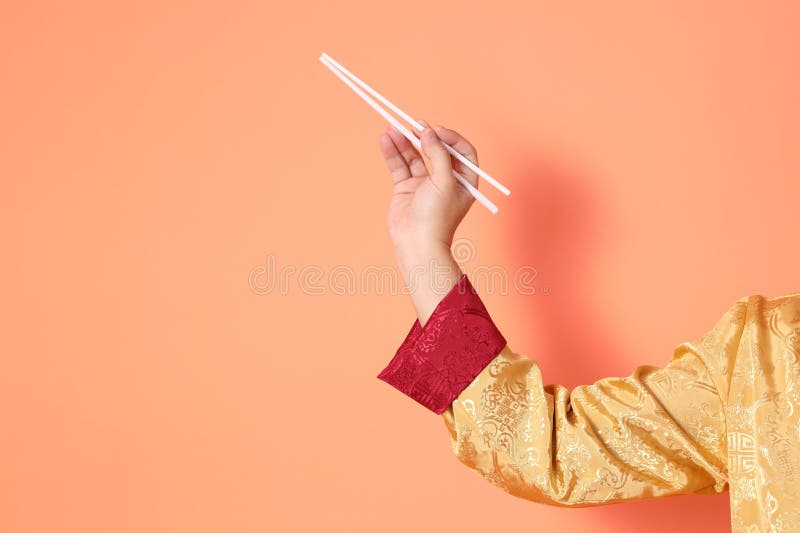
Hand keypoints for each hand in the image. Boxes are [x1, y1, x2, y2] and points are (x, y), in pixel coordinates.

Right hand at [380, 122, 478, 250]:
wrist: (417, 244)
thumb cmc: (437, 217)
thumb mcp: (445, 182)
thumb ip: (439, 154)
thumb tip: (429, 133)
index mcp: (464, 180)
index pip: (462, 151)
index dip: (450, 138)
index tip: (436, 131)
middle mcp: (445, 180)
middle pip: (436, 150)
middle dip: (424, 136)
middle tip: (413, 124)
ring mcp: (424, 184)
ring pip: (414, 155)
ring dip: (404, 141)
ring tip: (393, 127)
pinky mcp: (406, 188)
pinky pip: (400, 165)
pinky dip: (393, 152)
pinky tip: (386, 139)